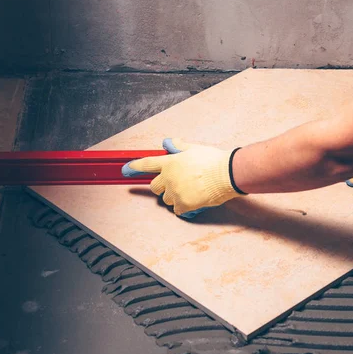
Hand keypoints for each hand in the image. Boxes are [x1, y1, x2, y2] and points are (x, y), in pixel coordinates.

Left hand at [121, 139, 243, 217]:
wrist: (227, 174)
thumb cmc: (214, 160)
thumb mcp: (195, 149)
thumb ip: (179, 147)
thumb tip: (168, 143)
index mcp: (170, 162)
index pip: (146, 164)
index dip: (134, 167)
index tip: (125, 171)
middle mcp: (169, 178)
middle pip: (155, 187)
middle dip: (162, 187)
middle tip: (177, 185)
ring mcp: (175, 192)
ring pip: (167, 200)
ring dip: (175, 197)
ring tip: (191, 192)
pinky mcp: (184, 205)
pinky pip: (178, 210)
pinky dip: (185, 208)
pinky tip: (195, 202)